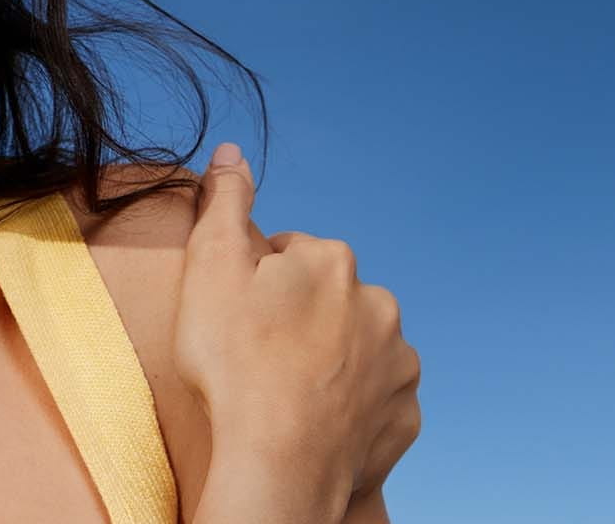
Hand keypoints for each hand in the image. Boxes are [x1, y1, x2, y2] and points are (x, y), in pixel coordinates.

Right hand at [171, 142, 422, 502]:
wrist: (277, 462)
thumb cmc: (236, 365)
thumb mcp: (211, 268)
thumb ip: (225, 204)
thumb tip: (233, 152)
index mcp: (335, 263)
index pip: (293, 258)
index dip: (259, 287)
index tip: (241, 320)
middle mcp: (380, 305)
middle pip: (332, 303)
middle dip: (303, 321)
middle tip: (261, 359)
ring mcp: (398, 364)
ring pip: (360, 352)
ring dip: (333, 365)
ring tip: (289, 395)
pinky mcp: (404, 416)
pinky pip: (375, 405)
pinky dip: (352, 412)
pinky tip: (318, 425)